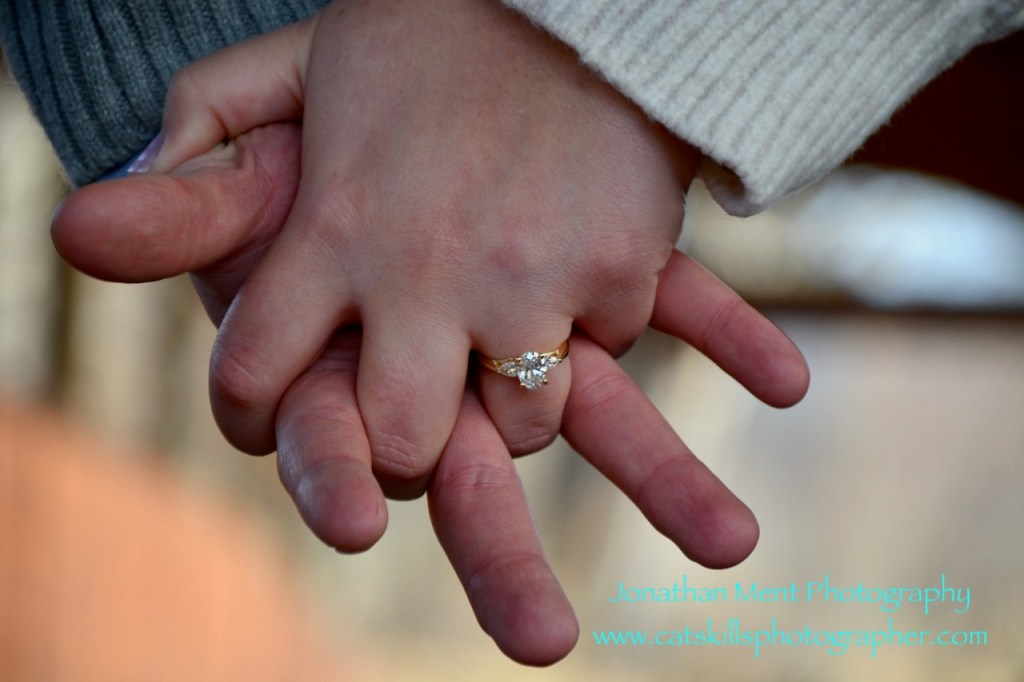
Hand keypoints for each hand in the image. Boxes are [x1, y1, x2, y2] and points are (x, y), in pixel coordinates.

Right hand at [54, 122, 807, 664]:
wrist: (428, 57)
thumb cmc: (328, 122)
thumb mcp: (249, 138)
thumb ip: (188, 194)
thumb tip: (78, 228)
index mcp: (356, 348)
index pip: (331, 434)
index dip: (335, 474)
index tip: (354, 514)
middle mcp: (452, 359)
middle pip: (469, 473)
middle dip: (499, 555)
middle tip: (544, 642)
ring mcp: (539, 319)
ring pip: (598, 413)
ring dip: (664, 477)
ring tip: (729, 542)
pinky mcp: (610, 271)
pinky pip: (678, 307)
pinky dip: (728, 337)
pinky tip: (784, 374)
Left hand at [145, 0, 711, 501]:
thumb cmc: (434, 36)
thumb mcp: (301, 66)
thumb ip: (199, 143)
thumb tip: (78, 231)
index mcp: (334, 227)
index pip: (256, 373)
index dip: (252, 416)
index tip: (270, 419)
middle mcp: (423, 272)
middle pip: (396, 443)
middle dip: (400, 446)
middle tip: (412, 409)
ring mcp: (528, 281)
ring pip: (517, 428)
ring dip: (508, 402)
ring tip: (506, 344)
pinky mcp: (615, 275)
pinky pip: (602, 355)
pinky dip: (591, 332)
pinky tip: (578, 273)